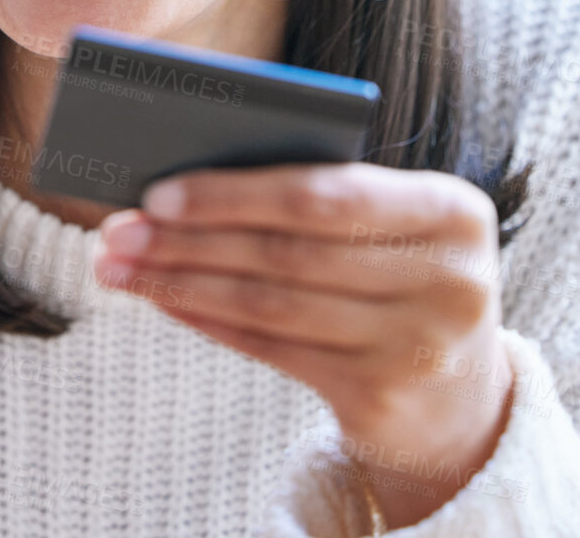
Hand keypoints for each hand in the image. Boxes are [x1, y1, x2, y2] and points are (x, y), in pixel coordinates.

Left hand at [92, 163, 512, 527]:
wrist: (461, 398)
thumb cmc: (404, 279)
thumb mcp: (396, 227)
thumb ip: (324, 195)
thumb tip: (188, 182)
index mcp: (453, 210)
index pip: (325, 194)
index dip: (233, 194)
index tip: (157, 191)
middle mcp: (448, 279)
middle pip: (288, 251)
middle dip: (189, 239)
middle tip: (118, 231)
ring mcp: (418, 345)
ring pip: (269, 304)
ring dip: (181, 283)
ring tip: (120, 268)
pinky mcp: (381, 397)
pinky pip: (272, 349)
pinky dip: (208, 320)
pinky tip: (165, 301)